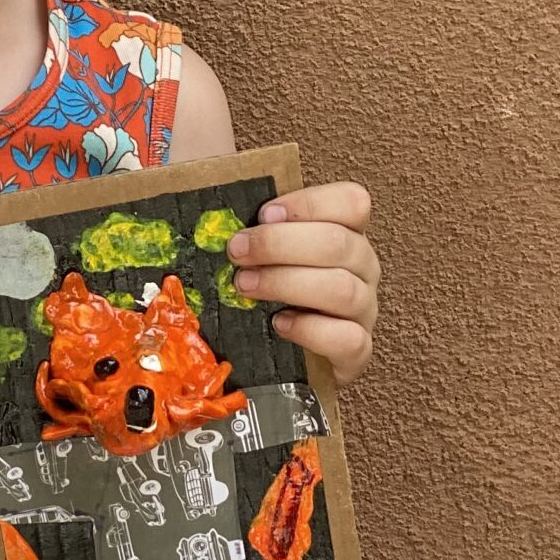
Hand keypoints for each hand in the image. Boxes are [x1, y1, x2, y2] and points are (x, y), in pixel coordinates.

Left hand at [224, 183, 379, 383]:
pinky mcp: (357, 352)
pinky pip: (347, 338)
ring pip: (342, 288)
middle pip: (340, 243)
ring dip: (287, 283)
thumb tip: (195, 202)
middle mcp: (362, 268)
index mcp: (344, 233)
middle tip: (236, 251)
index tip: (264, 212)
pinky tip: (279, 325)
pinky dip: (310, 330)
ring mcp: (364, 310)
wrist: (282, 357)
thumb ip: (245, 227)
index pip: (352, 202)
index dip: (309, 203)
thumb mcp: (257, 254)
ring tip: (244, 286)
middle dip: (281, 244)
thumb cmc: (266, 295)